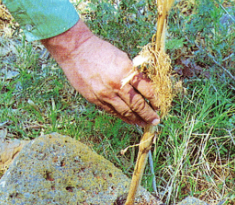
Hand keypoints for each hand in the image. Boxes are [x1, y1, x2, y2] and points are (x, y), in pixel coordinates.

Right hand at [42, 20, 159, 126]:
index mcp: (126, 71)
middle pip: (137, 104)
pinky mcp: (96, 100)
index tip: (159, 104)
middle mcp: (117, 86)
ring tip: (144, 123)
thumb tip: (142, 86)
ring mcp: (105, 95)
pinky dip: (123, 117)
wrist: (76, 51)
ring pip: (126, 112)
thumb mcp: (121, 57)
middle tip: (155, 120)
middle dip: (148, 114)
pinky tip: (129, 120)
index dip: (154, 98)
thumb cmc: (100, 50)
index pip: (146, 89)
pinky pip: (113, 112)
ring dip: (137, 119)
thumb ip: (131, 73)